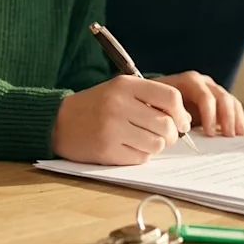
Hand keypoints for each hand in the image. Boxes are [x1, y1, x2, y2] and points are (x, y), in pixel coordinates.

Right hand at [52, 75, 191, 164]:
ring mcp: (112, 129)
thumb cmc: (96, 106)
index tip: (181, 122)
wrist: (59, 122)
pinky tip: (128, 148)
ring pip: (156, 144)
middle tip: (163, 135)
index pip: (170, 97)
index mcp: (125, 86)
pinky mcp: (107, 150)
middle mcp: (119, 105)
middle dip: (171, 134)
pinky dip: (140, 156)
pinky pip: (141, 158)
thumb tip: (184, 120)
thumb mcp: (120, 90)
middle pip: (166, 124)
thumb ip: (150, 98)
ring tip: (143, 140)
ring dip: (155, 146)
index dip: (181, 113)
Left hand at [153, 71, 243, 137]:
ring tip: (236, 136)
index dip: (209, 115)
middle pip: (222, 97)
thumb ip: (170, 115)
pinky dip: (238, 118)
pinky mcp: (219, 98)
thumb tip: (183, 128)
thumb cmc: (157, 102)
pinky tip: (240, 132)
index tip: (209, 133)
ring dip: (235, 119)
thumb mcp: (159, 107)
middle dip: (226, 118)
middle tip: (227, 136)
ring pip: (230, 101)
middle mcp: (204, 82)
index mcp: (189, 81)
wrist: (156, 95)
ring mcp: (213, 89)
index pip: (205, 96)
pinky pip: (233, 106)